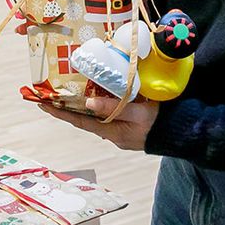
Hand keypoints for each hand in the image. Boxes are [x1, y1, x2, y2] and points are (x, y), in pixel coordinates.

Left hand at [39, 95, 158, 150]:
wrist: (182, 133)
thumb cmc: (161, 123)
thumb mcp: (138, 114)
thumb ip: (114, 107)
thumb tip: (88, 103)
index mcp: (112, 131)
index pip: (79, 121)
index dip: (59, 112)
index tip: (42, 103)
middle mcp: (112, 132)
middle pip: (85, 118)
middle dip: (68, 106)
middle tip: (52, 93)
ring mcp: (121, 129)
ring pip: (97, 115)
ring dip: (83, 104)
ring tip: (70, 90)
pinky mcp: (129, 124)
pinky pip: (109, 113)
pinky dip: (100, 103)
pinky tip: (99, 93)